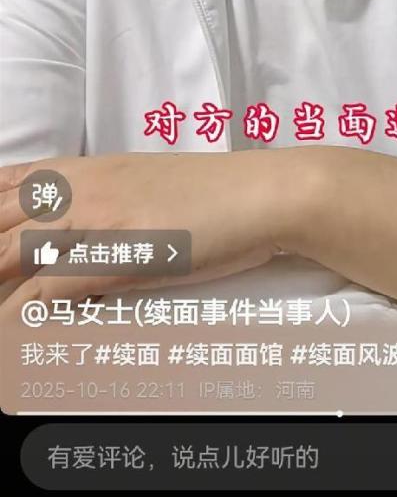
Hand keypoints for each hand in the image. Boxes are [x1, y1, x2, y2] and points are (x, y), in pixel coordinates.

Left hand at [0, 149, 309, 318]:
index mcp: (82, 170)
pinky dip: (18, 319)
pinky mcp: (107, 259)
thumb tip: (72, 237)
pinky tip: (13, 336)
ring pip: (4, 256)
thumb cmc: (211, 195)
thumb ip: (100, 204)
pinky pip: (39, 297)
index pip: (5, 184)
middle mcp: (76, 189)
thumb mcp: (143, 187)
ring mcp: (89, 222)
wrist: (261, 194)